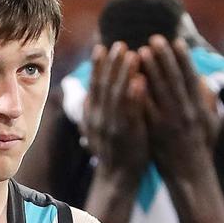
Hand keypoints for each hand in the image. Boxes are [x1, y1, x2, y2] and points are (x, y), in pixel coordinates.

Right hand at [83, 41, 149, 180]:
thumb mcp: (94, 130)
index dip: (97, 66)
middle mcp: (99, 117)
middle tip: (119, 44)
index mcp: (92, 115)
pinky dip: (134, 95)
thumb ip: (89, 112)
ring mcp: (113, 125)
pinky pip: (130, 111)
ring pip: (117, 94)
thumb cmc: (111, 151)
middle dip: (112, 63)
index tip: (101, 47)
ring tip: (133, 54)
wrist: (117, 178)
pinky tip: (140, 80)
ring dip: (124, 73)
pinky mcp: (128, 134)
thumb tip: (83, 97)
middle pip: (105, 85)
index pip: (94, 85)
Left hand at [138, 35, 220, 181]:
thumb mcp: (212, 122)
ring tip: (140, 51)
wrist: (189, 175)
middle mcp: (184, 112)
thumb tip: (204, 79)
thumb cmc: (201, 147)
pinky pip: (145, 109)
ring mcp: (169, 122)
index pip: (190, 78)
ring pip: (158, 92)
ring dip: (150, 70)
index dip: (183, 59)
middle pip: (173, 79)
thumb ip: (209, 100)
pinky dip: (138, 93)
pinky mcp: (155, 131)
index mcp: (198, 108)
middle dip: (164, 58)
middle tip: (154, 38)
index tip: (176, 41)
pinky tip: (130, 80)